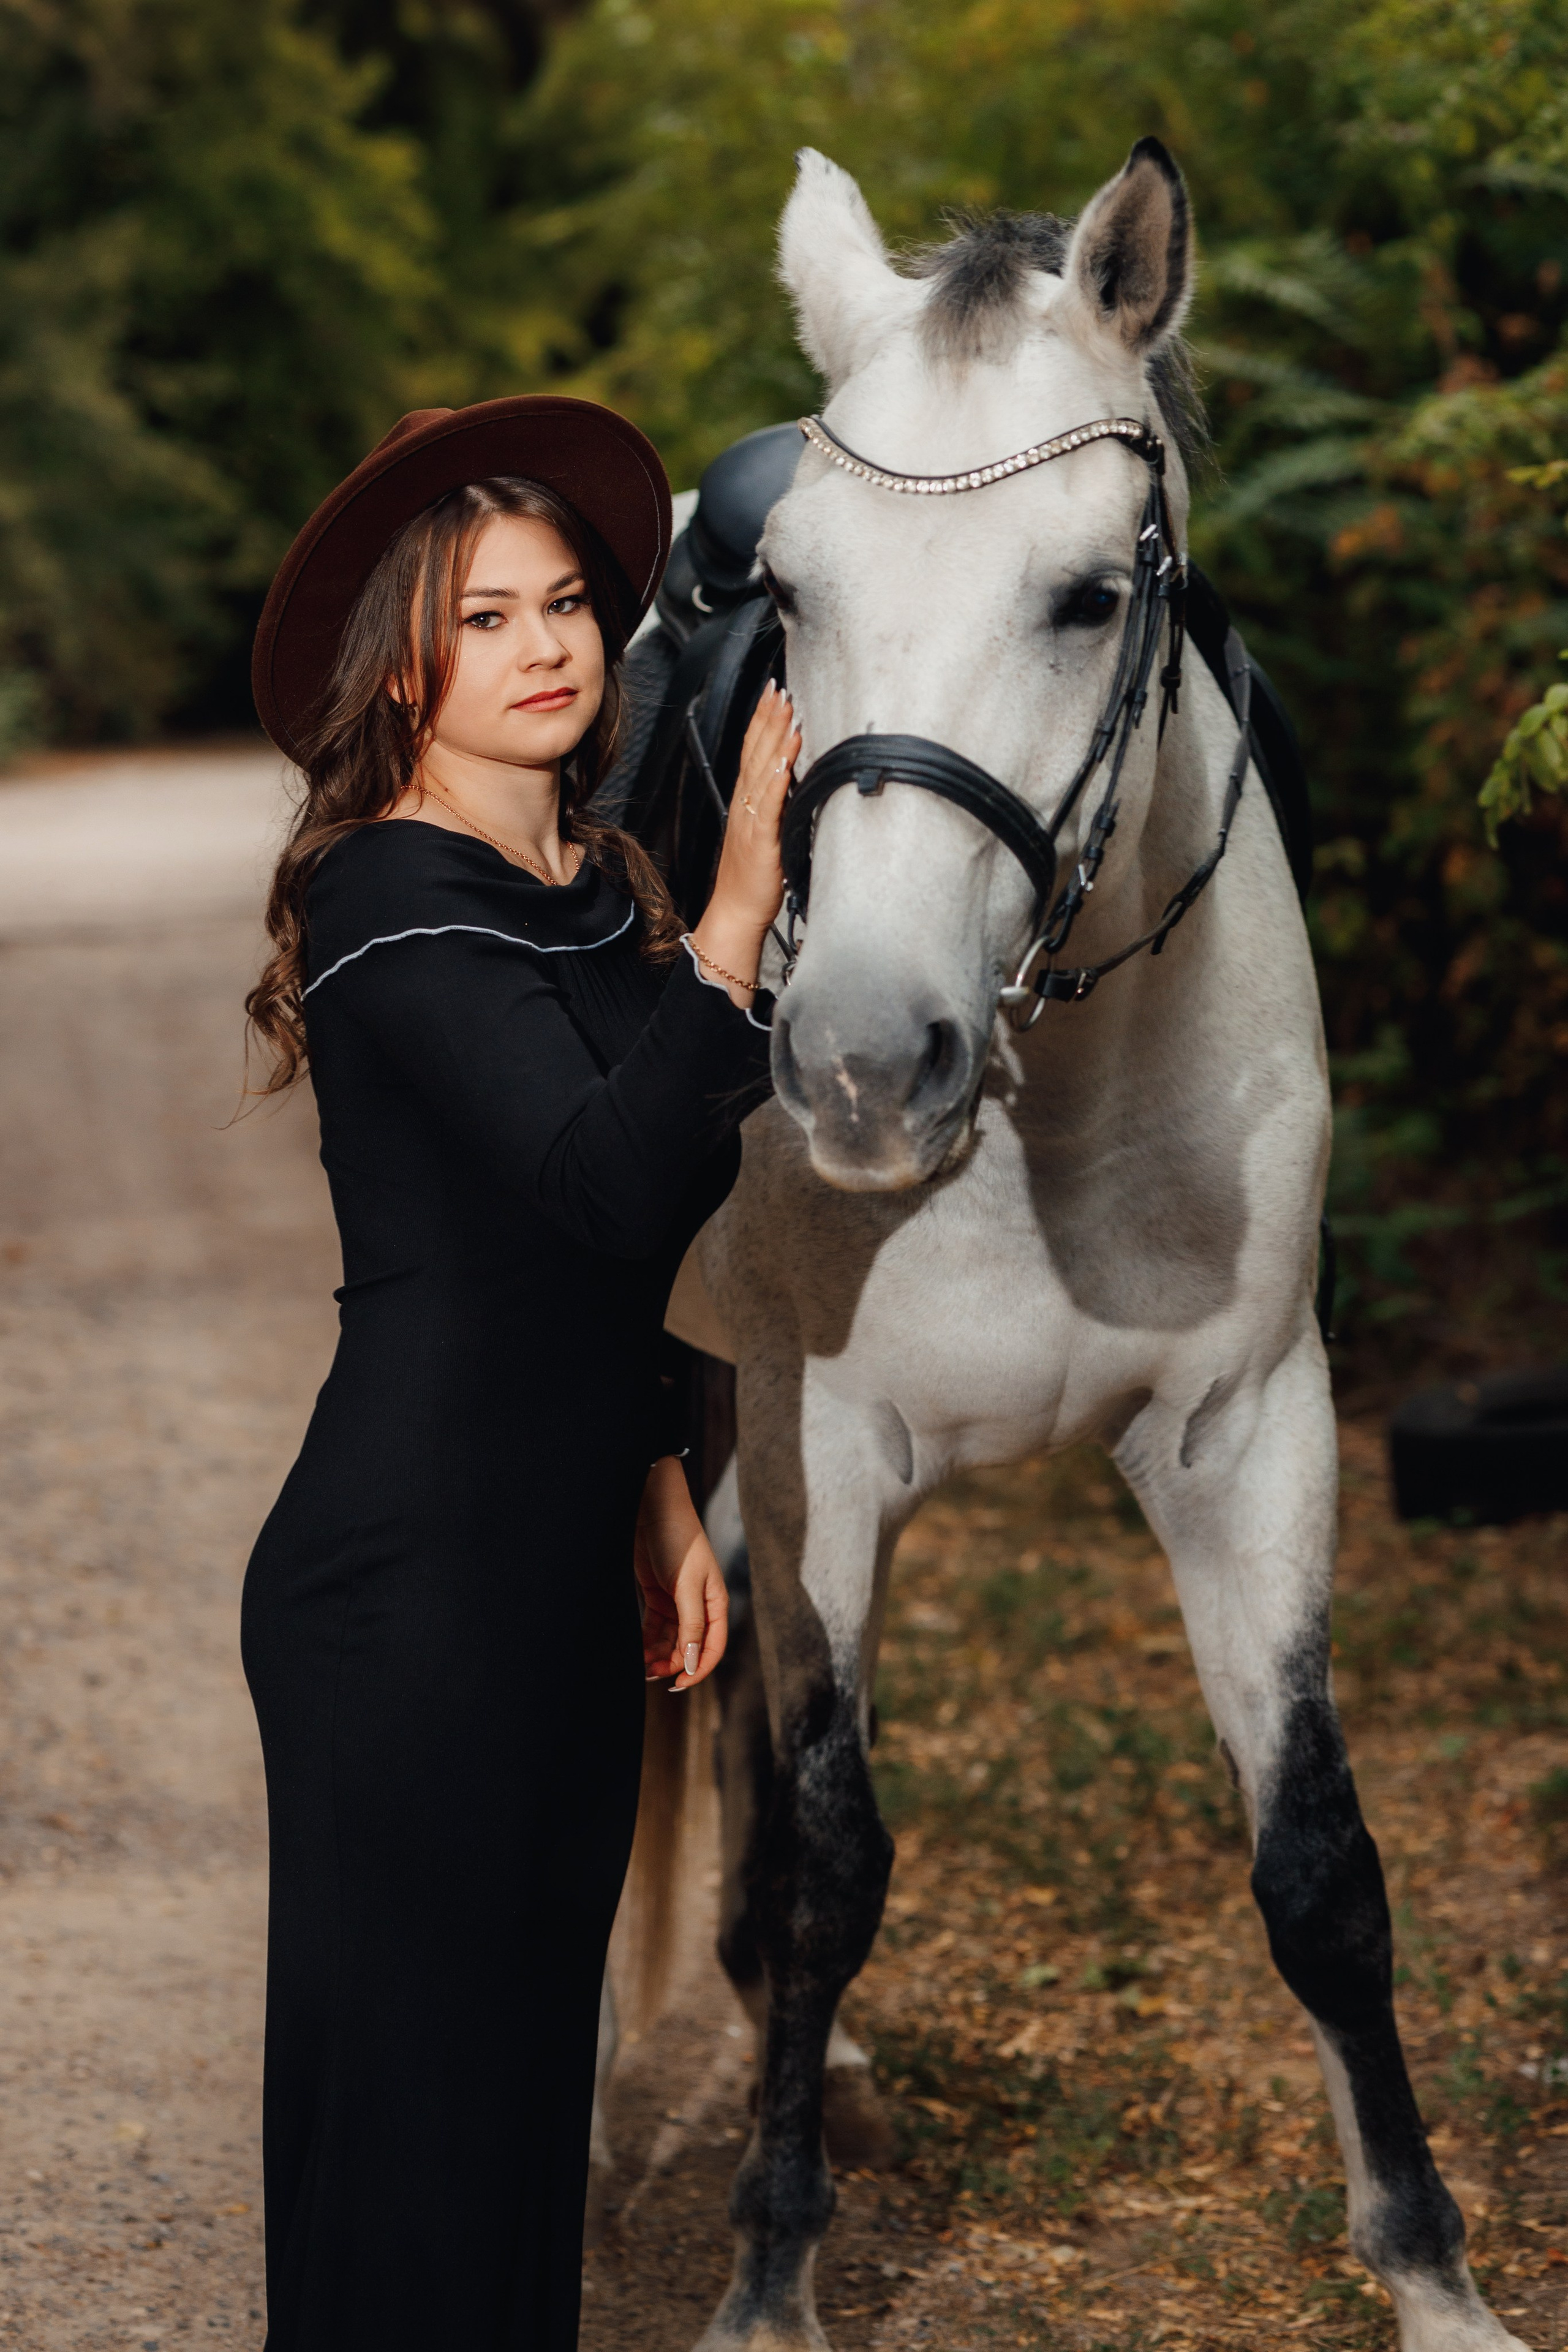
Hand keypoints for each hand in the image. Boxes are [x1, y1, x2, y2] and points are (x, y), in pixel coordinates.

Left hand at [633, 1455, 728, 1690]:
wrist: (651, 1508)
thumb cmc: (678, 1540)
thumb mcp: (687, 1586)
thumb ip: (691, 1625)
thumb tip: (691, 1662)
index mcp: (716, 1602)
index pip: (712, 1647)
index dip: (697, 1669)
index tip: (677, 1684)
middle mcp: (699, 1605)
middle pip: (689, 1647)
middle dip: (671, 1663)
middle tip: (649, 1675)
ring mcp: (677, 1601)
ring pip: (670, 1640)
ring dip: (656, 1654)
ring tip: (639, 1665)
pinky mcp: (657, 1594)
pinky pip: (654, 1627)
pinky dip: (646, 1640)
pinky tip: (635, 1649)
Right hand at [688, 680, 800, 998]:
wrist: (737, 912)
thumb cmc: (752, 879)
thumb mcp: (767, 834)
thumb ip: (777, 806)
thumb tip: (793, 780)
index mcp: (747, 802)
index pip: (753, 751)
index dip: (762, 720)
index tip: (774, 693)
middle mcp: (746, 804)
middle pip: (755, 751)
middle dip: (768, 716)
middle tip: (779, 686)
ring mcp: (751, 819)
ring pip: (762, 768)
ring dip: (774, 735)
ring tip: (787, 707)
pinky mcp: (761, 838)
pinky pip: (769, 801)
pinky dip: (778, 774)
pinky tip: (786, 753)